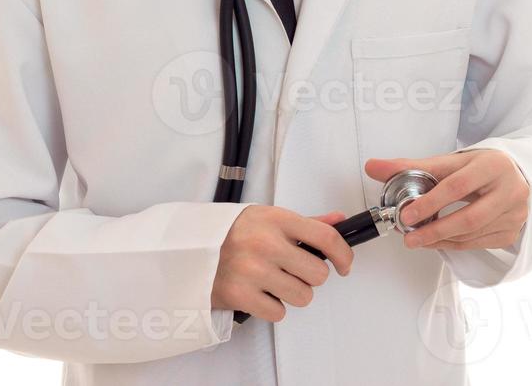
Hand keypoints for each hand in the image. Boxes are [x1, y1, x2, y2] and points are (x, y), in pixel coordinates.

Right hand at [210, 206, 353, 321]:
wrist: (187, 250)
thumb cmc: (231, 233)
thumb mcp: (266, 218)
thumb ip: (306, 223)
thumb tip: (339, 220)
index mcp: (276, 219)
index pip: (326, 237)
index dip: (343, 255)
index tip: (344, 265)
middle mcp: (265, 243)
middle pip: (317, 273)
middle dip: (309, 276)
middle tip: (293, 271)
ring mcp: (252, 270)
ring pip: (302, 296)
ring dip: (292, 294)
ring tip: (273, 281)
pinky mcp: (240, 295)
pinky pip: (278, 313)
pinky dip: (272, 308)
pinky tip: (259, 293)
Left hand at [364, 149, 528, 250]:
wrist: (514, 176)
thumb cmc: (478, 168)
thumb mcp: (450, 161)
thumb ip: (411, 165)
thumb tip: (373, 166)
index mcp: (493, 165)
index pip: (458, 186)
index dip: (430, 202)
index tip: (407, 214)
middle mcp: (510, 189)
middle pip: (469, 217)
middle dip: (435, 230)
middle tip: (409, 237)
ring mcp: (514, 214)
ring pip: (472, 234)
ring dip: (441, 239)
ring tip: (418, 239)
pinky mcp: (511, 233)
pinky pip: (477, 244)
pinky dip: (453, 244)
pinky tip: (437, 241)